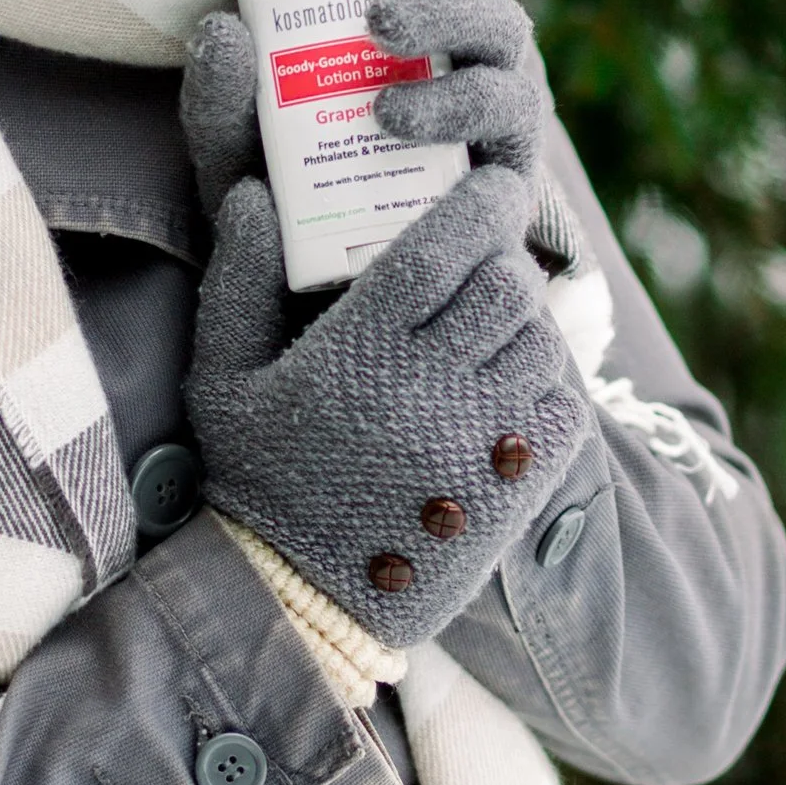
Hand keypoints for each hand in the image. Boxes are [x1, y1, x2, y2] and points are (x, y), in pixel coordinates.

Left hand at [177, 0, 541, 212]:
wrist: (324, 321)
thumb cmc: (286, 219)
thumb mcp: (239, 153)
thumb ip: (220, 100)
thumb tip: (222, 28)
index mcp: (419, 40)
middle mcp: (469, 72)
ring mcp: (496, 129)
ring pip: (501, 50)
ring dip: (445, 21)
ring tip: (374, 25)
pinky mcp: (503, 195)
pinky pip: (498, 141)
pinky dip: (448, 116)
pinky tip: (395, 114)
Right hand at [182, 164, 589, 649]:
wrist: (295, 601)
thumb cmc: (254, 480)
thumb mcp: (222, 378)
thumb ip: (239, 280)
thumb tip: (256, 194)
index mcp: (359, 351)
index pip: (443, 247)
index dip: (479, 203)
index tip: (492, 184)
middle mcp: (427, 388)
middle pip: (505, 287)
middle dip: (504, 262)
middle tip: (487, 262)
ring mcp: (476, 441)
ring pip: (541, 344)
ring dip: (527, 324)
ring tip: (498, 327)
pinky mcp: (511, 489)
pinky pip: (563, 410)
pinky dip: (550, 388)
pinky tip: (513, 391)